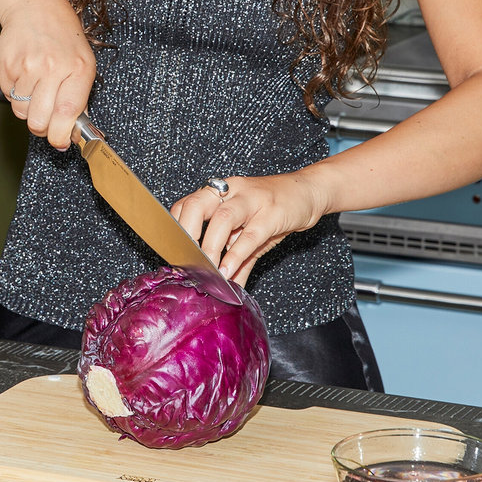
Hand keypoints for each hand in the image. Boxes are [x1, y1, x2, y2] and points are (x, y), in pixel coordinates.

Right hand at [0, 0, 95, 149]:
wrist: (32, 5)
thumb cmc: (62, 36)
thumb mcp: (82, 62)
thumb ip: (79, 97)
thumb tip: (71, 133)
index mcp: (77, 68)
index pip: (67, 113)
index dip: (62, 135)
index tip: (60, 143)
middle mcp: (52, 68)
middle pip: (39, 120)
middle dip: (42, 128)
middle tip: (46, 121)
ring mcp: (26, 66)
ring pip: (22, 112)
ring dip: (28, 108)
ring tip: (36, 88)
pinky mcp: (6, 66)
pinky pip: (9, 97)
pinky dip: (16, 94)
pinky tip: (25, 75)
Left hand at [170, 171, 328, 285]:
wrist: (308, 192)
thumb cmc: (274, 211)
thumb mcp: (250, 235)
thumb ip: (235, 261)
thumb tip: (224, 290)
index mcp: (219, 193)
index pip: (186, 205)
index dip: (175, 229)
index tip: (172, 254)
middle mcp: (231, 191)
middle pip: (196, 206)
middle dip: (186, 235)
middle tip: (185, 261)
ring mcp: (252, 200)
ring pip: (222, 219)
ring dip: (211, 247)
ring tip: (207, 271)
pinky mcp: (273, 212)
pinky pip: (251, 234)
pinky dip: (237, 254)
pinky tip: (229, 270)